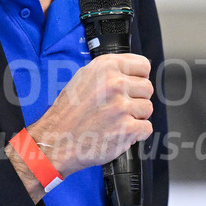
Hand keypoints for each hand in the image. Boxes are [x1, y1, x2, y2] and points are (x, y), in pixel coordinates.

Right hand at [26, 54, 153, 177]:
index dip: (139, 78)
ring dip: (136, 117)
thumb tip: (134, 74)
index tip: (132, 87)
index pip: (143, 65)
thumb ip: (110, 73)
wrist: (57, 140)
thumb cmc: (69, 113)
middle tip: (118, 108)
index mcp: (105, 67)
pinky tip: (118, 133)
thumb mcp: (83, 79)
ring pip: (148, 108)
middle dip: (137, 99)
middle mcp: (114, 83)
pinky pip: (146, 128)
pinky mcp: (126, 128)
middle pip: (147, 88)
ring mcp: (121, 106)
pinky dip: (135, 134)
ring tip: (116, 121)